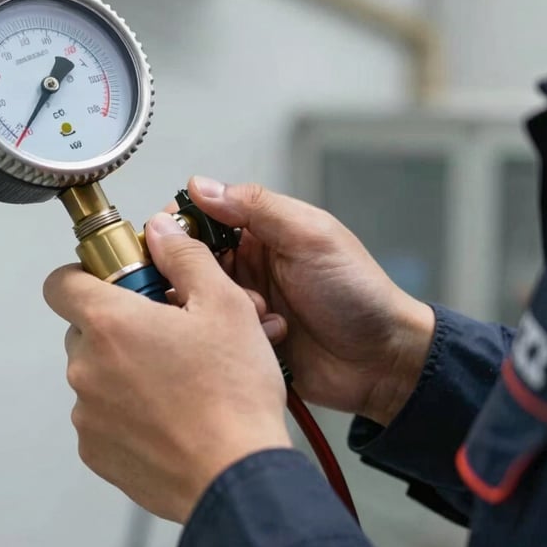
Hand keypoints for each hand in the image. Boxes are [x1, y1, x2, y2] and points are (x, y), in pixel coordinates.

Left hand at [43, 213, 291, 523]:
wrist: (236, 476)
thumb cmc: (233, 393)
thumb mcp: (224, 304)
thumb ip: (183, 256)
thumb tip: (159, 231)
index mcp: (109, 323)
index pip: (61, 282)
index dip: (86, 273)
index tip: (116, 280)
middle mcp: (86, 367)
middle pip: (85, 327)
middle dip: (121, 323)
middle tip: (169, 331)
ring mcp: (87, 414)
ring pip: (97, 371)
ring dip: (126, 367)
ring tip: (178, 378)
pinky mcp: (97, 452)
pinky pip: (103, 414)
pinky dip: (128, 408)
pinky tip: (171, 412)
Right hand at [185, 177, 435, 426]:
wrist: (382, 360)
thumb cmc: (358, 292)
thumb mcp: (310, 237)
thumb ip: (256, 207)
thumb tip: (202, 186)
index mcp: (261, 232)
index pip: (203, 217)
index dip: (179, 225)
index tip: (164, 236)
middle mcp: (247, 266)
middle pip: (191, 261)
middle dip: (199, 273)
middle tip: (218, 283)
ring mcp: (244, 305)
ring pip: (200, 300)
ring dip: (221, 306)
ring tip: (259, 311)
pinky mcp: (244, 342)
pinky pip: (215, 336)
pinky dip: (232, 337)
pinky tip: (268, 337)